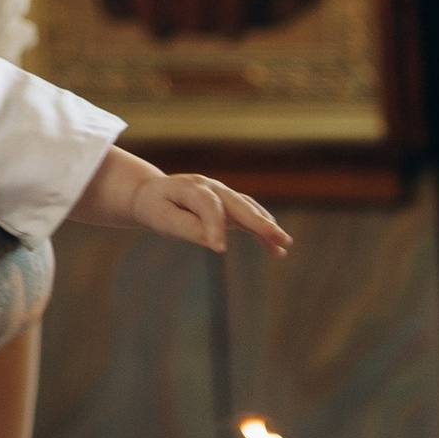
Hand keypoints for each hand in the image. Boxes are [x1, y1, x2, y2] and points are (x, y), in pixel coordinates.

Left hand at [137, 171, 289, 258]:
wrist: (154, 193)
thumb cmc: (156, 207)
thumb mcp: (161, 218)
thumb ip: (185, 227)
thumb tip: (212, 241)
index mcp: (190, 188)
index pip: (208, 206)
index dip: (215, 226)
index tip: (219, 250)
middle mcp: (211, 187)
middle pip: (238, 203)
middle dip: (258, 221)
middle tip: (276, 236)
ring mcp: (223, 194)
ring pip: (249, 208)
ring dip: (267, 226)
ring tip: (284, 244)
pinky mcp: (230, 205)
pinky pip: (250, 216)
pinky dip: (263, 232)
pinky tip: (277, 250)